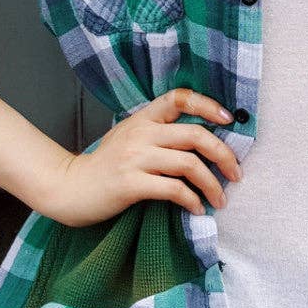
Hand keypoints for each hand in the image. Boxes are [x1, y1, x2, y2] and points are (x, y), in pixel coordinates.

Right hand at [47, 88, 242, 227]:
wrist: (70, 187)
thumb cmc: (106, 164)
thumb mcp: (131, 136)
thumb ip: (158, 132)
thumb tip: (201, 139)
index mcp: (144, 117)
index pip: (180, 98)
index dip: (208, 104)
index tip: (229, 119)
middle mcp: (141, 132)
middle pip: (195, 134)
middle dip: (224, 155)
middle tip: (236, 173)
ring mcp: (135, 157)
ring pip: (189, 164)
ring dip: (212, 184)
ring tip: (220, 199)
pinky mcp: (131, 184)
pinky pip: (173, 190)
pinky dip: (192, 201)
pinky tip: (196, 209)